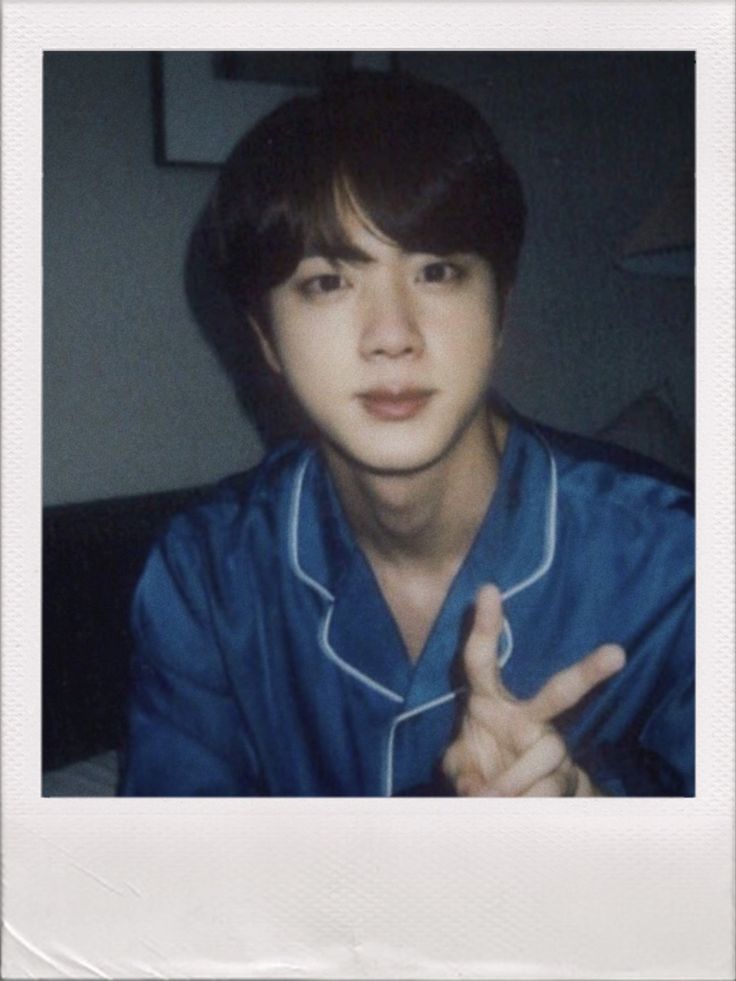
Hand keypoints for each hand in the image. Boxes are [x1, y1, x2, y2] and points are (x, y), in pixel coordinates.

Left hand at [442, 585, 624, 796]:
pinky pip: (549, 789)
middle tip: (617, 653)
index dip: (485, 627)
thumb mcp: (457, 766)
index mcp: (490, 700)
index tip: (488, 590)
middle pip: (560, 692)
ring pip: (548, 755)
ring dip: (515, 781)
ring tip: (491, 797)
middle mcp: (527, 717)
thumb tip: (477, 790)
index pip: (482, 660)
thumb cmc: (480, 767)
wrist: (512, 803)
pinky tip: (509, 808)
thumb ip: (459, 771)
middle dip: (588, 672)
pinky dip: (524, 802)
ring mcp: (550, 745)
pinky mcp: (564, 777)